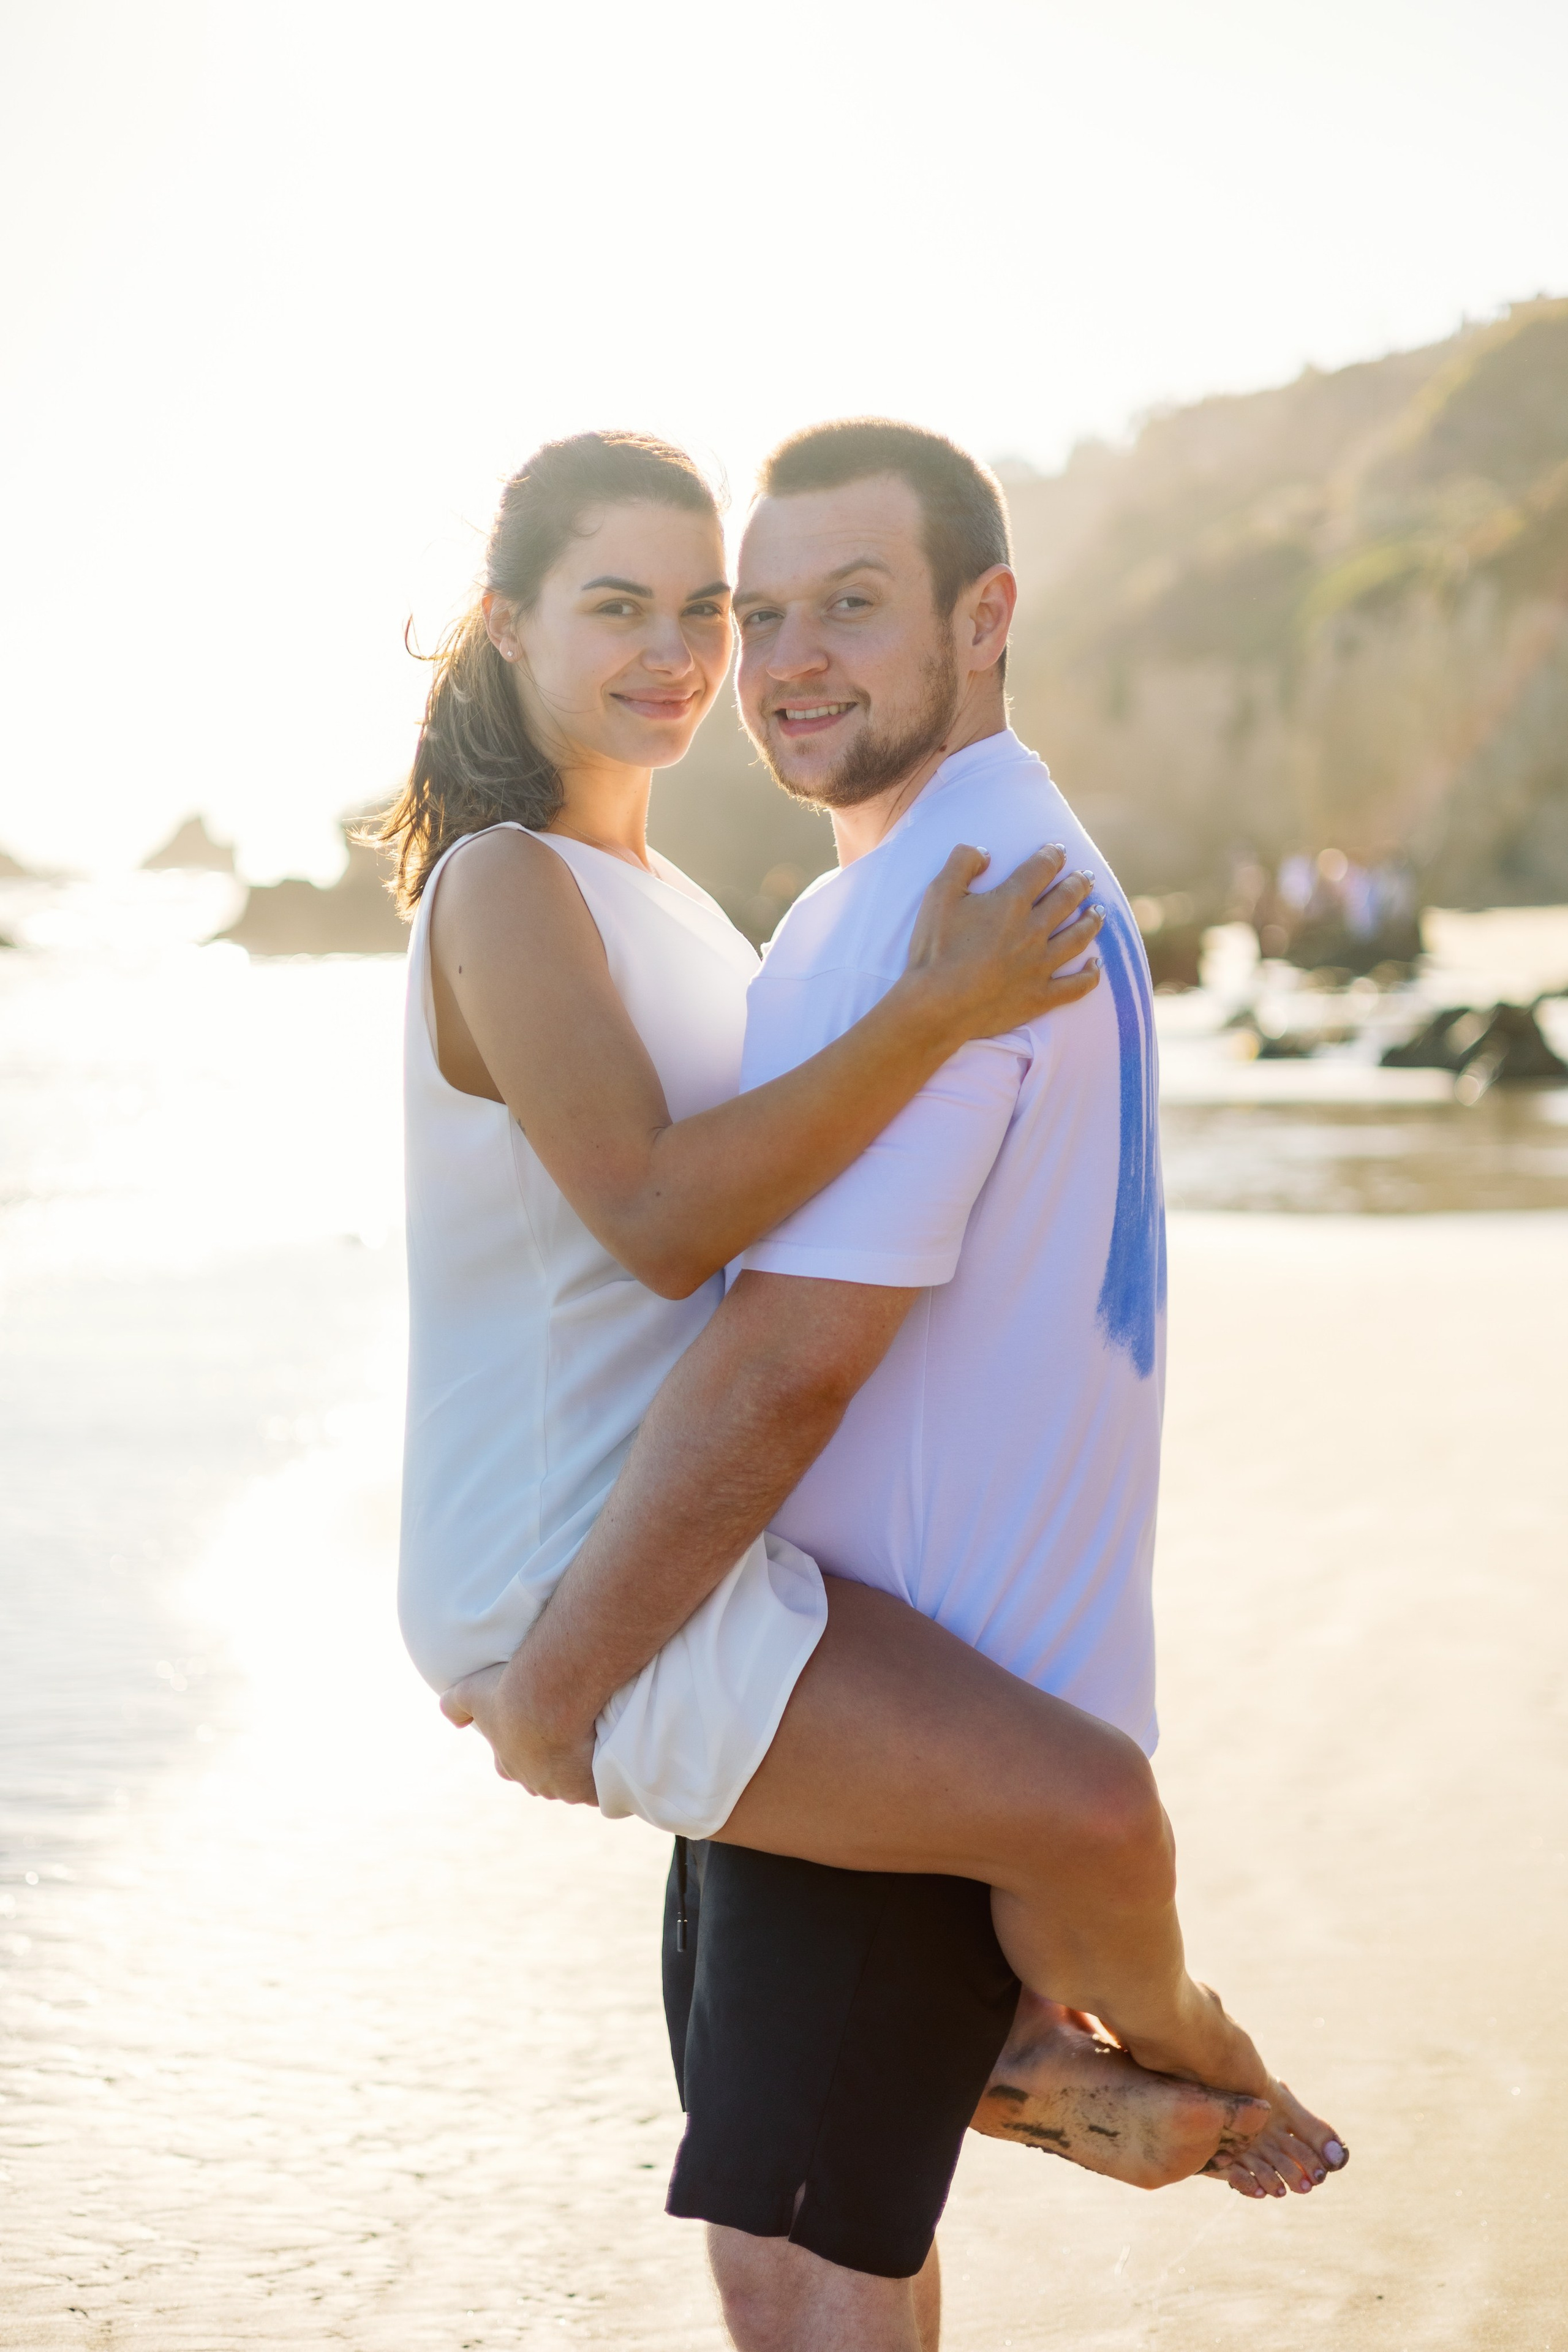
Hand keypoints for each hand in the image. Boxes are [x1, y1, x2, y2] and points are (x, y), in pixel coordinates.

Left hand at [440, 1659, 599, 1805]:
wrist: (549, 1698)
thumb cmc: (508, 1694)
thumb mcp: (470, 1693)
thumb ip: (453, 1705)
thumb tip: (453, 1720)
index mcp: (508, 1764)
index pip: (510, 1764)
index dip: (521, 1747)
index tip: (534, 1728)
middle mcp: (535, 1782)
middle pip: (544, 1776)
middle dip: (553, 1762)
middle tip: (567, 1733)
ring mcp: (565, 1789)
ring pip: (575, 1783)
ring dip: (583, 1767)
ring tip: (595, 1739)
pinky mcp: (593, 1788)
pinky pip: (603, 1787)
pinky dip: (607, 1777)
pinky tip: (614, 1755)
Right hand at [904, 843, 1102, 1041]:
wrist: (936, 1005)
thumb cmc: (934, 949)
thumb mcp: (938, 894)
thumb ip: (962, 863)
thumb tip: (985, 852)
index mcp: (1011, 903)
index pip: (1040, 870)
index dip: (1052, 855)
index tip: (1059, 850)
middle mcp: (1033, 931)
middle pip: (1066, 900)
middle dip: (1079, 884)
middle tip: (1087, 877)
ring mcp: (1040, 965)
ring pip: (1077, 938)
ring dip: (1091, 922)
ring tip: (1099, 912)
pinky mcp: (1040, 996)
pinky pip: (1075, 986)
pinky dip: (1090, 975)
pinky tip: (1096, 966)